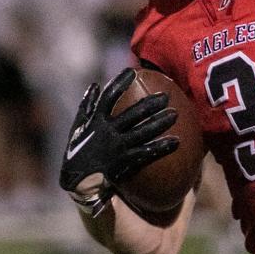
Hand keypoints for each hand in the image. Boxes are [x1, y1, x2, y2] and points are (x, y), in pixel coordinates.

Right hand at [59, 68, 178, 195]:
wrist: (78, 182)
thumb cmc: (78, 152)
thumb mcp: (77, 128)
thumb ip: (86, 107)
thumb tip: (94, 85)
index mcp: (96, 121)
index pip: (109, 97)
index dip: (120, 83)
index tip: (133, 71)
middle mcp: (107, 131)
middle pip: (133, 113)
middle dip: (150, 103)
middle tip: (166, 96)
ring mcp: (117, 146)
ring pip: (143, 131)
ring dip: (160, 122)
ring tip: (175, 114)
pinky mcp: (124, 161)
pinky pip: (146, 153)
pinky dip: (161, 147)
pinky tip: (176, 142)